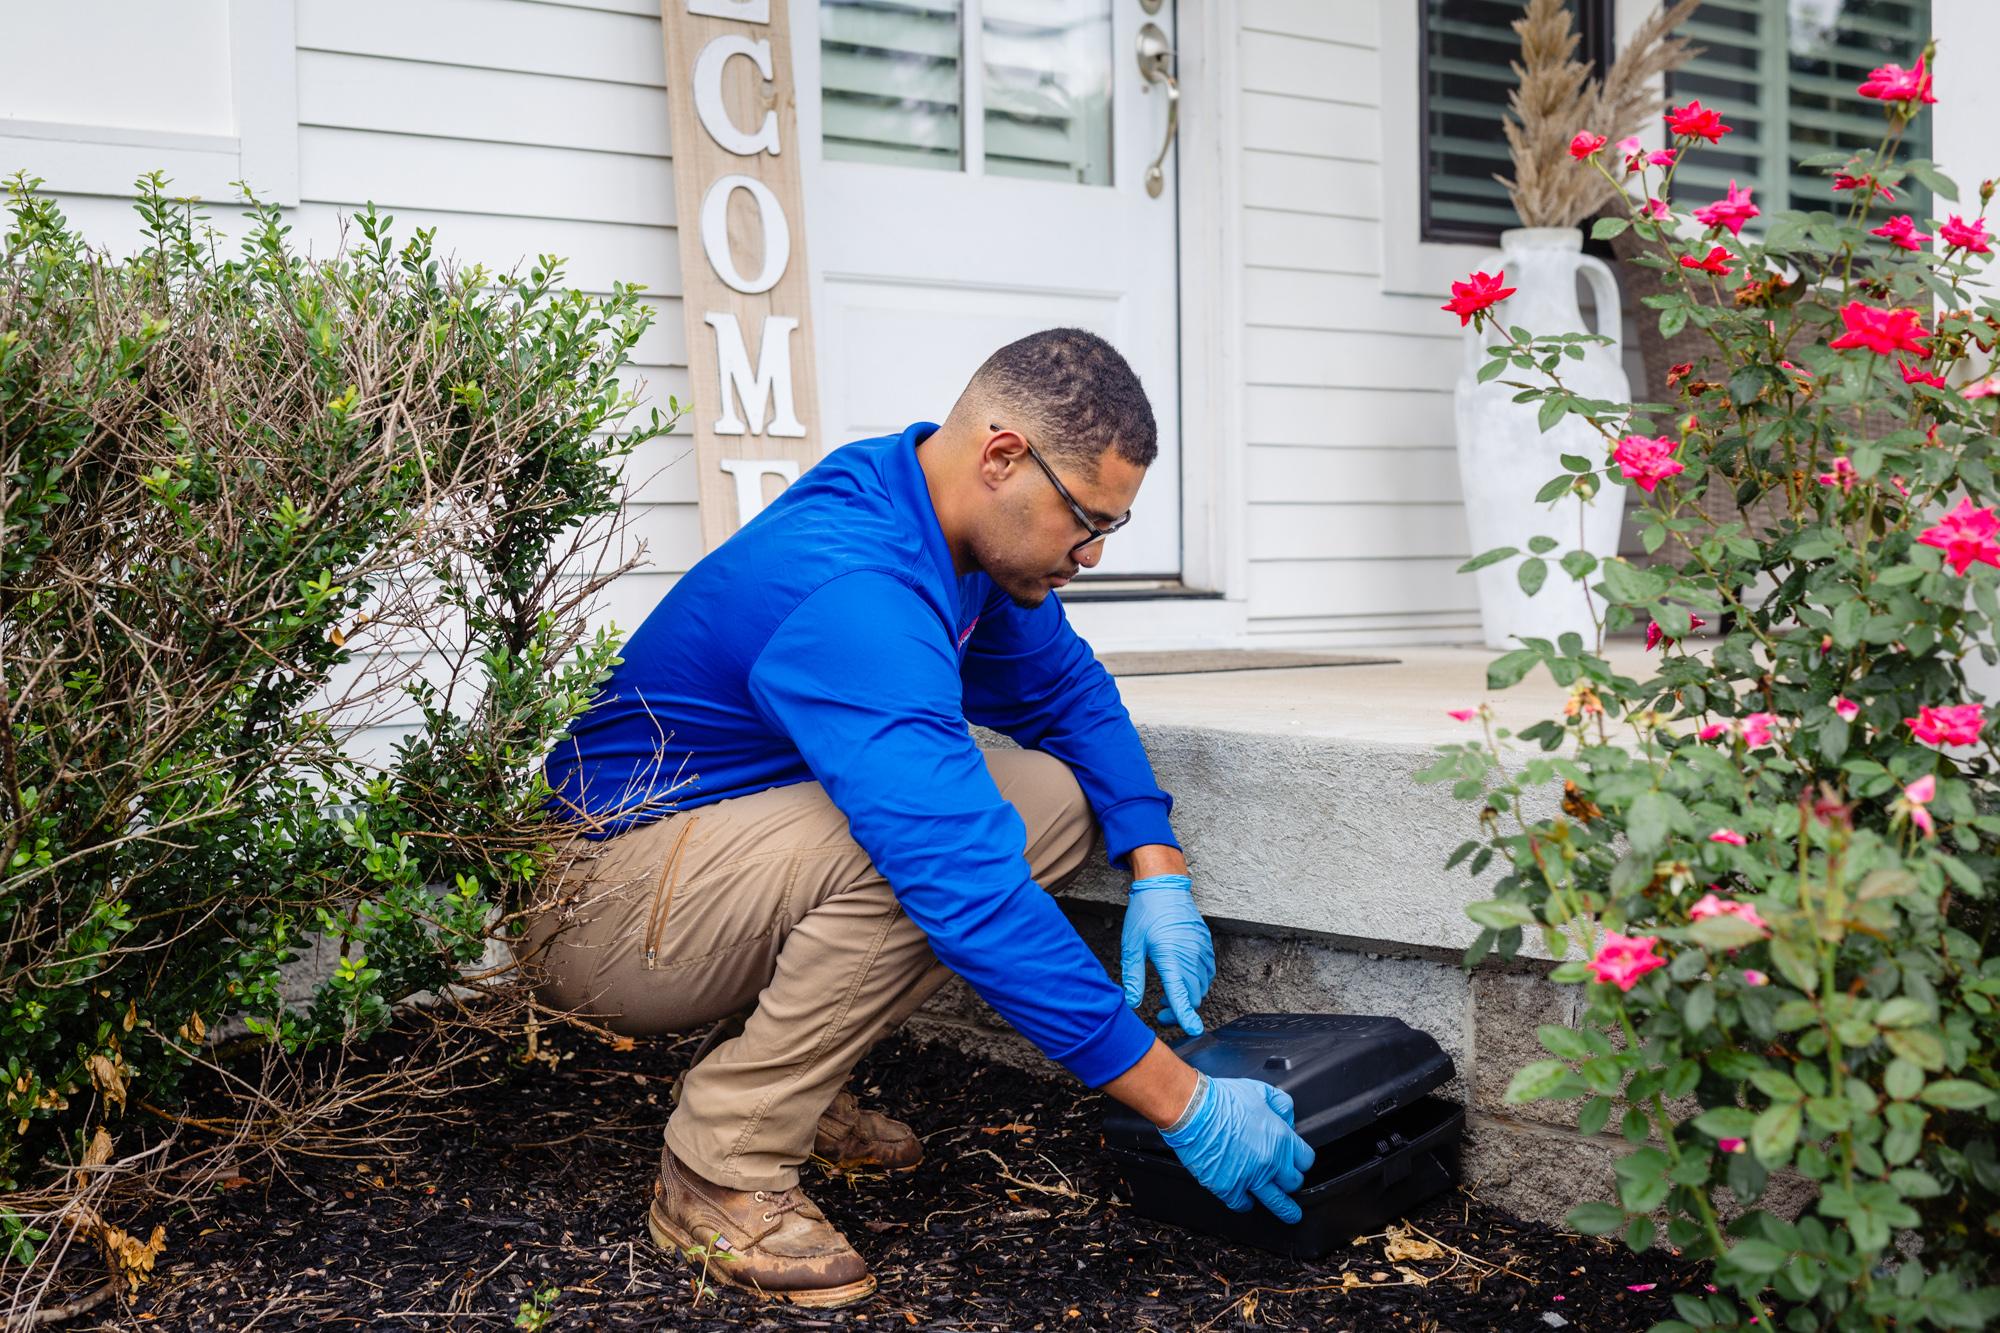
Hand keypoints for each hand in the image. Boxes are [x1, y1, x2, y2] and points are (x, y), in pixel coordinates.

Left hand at [1119, 873, 1215, 1034]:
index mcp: (1171, 958)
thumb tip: (1131, 1003)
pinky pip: (1207, 972)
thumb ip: (1133, 977)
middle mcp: (1191, 956)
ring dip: (1188, 997)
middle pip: (1193, 996)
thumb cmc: (1146, 913)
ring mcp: (1202, 950)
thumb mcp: (1133, 946)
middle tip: (1160, 1013)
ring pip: (1201, 986)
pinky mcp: (1206, 944)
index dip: (1186, 1017)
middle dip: (1179, 1010)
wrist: (1164, 886)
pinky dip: (1196, 983)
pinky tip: (1181, 980)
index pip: (1181, 996)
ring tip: (1167, 996)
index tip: (1192, 1032)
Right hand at [1161, 1074, 1314, 1222]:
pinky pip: (1243, 1204)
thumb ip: (1281, 1105)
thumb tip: (1288, 1118)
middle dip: (1291, 1180)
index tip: (1297, 1163)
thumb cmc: (1221, 1099)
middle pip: (1293, 1182)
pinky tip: (1246, 1199)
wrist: (1193, 1110)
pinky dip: (1245, 1202)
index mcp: (1280, 1139)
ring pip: (1277, 1202)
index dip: (1301, 1161)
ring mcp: (1249, 1178)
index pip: (1305, 1160)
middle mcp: (1269, 1162)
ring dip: (1285, 1209)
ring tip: (1291, 1215)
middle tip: (1286, 1180)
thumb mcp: (1260, 1091)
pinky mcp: (1228, 1188)